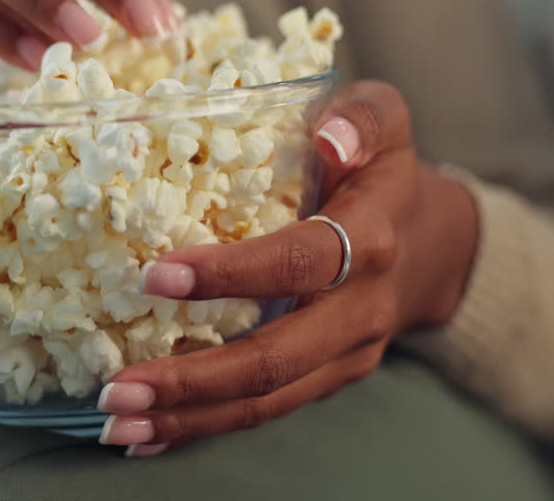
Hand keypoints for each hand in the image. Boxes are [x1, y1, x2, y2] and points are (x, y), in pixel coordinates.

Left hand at [96, 81, 479, 456]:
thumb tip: (329, 137)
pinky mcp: (328, 378)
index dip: (230, 273)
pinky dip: (205, 426)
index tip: (157, 276)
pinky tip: (148, 436)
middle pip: (275, 359)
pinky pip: (266, 409)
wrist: (435, 244)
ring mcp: (346, 354)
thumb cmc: (382, 168)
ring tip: (119, 426)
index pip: (298, 262)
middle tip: (119, 388)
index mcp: (368, 239)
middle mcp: (360, 308)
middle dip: (194, 379)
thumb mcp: (385, 119)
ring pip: (267, 399)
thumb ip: (360, 117)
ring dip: (189, 418)